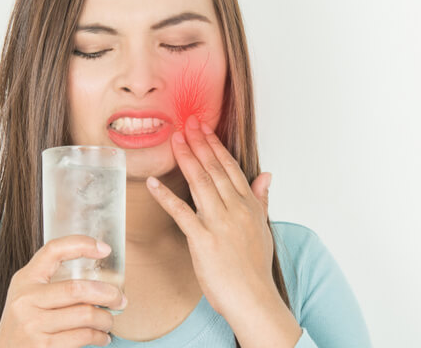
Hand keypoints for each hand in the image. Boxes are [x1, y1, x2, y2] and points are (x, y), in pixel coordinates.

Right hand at [0, 235, 126, 347]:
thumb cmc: (24, 320)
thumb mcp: (29, 293)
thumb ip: (54, 281)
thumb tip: (102, 278)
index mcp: (25, 279)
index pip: (53, 250)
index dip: (81, 244)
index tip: (105, 249)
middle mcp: (26, 300)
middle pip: (78, 289)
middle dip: (108, 293)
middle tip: (120, 299)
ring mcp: (33, 325)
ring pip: (86, 315)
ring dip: (107, 319)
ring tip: (110, 321)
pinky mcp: (43, 347)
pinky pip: (83, 337)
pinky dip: (99, 336)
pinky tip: (102, 337)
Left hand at [146, 114, 274, 317]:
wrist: (253, 298)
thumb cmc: (255, 268)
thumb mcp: (263, 228)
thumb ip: (262, 199)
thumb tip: (266, 175)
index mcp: (249, 206)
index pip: (230, 167)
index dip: (215, 145)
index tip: (204, 128)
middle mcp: (235, 210)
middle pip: (214, 169)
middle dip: (199, 144)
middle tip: (186, 122)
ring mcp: (219, 223)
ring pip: (200, 183)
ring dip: (186, 159)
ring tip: (174, 139)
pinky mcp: (203, 240)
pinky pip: (181, 213)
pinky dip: (166, 196)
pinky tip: (153, 183)